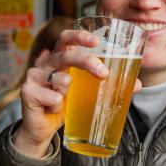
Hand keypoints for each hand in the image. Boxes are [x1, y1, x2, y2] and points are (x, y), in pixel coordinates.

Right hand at [13, 29, 107, 157]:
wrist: (41, 129)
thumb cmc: (65, 105)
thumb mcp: (87, 93)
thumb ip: (107, 85)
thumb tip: (138, 85)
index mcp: (59, 58)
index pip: (66, 38)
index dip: (79, 36)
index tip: (96, 41)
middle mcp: (45, 62)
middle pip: (66, 55)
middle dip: (87, 62)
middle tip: (104, 73)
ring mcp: (34, 75)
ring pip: (60, 78)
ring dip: (68, 91)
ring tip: (65, 100)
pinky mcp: (27, 91)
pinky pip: (52, 97)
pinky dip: (57, 106)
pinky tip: (51, 108)